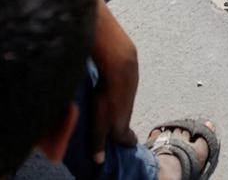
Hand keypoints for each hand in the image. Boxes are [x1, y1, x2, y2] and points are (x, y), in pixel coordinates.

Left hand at [89, 24, 139, 162]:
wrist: (119, 66)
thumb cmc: (107, 97)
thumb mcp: (99, 124)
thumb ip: (98, 142)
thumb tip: (99, 160)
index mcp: (122, 125)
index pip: (129, 139)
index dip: (128, 143)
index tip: (128, 144)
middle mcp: (128, 111)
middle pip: (125, 123)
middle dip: (121, 129)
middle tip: (114, 131)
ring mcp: (129, 95)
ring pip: (123, 107)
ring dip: (117, 111)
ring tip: (107, 111)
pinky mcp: (126, 81)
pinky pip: (120, 92)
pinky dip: (115, 95)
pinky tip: (107, 91)